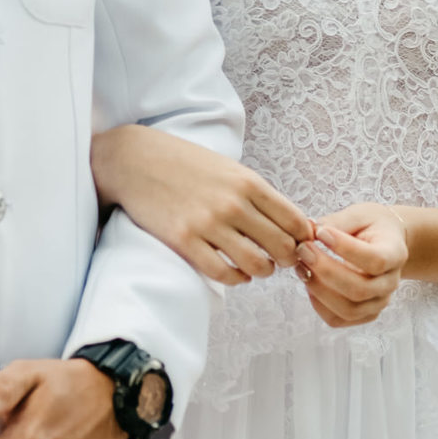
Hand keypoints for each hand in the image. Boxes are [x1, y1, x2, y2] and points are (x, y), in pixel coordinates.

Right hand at [91, 124, 313, 284]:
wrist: (135, 160)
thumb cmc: (185, 163)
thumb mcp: (229, 169)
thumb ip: (259, 194)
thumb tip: (295, 223)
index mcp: (248, 182)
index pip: (295, 221)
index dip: (302, 239)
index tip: (297, 244)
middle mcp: (233, 204)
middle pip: (282, 247)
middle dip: (287, 259)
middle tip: (279, 259)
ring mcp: (209, 224)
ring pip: (257, 265)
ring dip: (262, 270)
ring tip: (256, 265)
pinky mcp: (185, 241)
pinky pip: (223, 274)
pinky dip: (236, 278)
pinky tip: (235, 272)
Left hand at [295, 203, 407, 326]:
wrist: (386, 241)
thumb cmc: (372, 225)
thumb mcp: (360, 214)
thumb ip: (338, 222)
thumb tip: (310, 230)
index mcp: (395, 254)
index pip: (375, 260)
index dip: (345, 249)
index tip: (321, 233)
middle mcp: (390, 283)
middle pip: (360, 289)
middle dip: (325, 271)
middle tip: (303, 249)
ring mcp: (378, 302)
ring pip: (348, 309)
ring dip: (319, 290)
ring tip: (301, 266)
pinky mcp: (364, 313)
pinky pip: (338, 319)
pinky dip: (318, 305)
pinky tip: (308, 283)